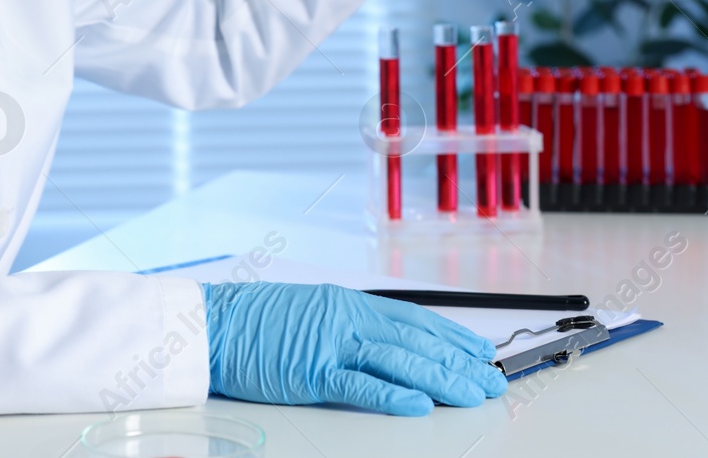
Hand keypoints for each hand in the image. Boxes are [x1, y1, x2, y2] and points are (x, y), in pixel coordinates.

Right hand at [203, 281, 506, 415]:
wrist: (215, 324)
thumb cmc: (259, 322)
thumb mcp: (313, 310)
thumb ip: (351, 324)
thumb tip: (389, 342)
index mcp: (350, 303)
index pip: (416, 320)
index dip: (453, 337)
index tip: (481, 352)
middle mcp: (348, 318)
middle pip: (417, 342)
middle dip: (459, 363)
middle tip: (492, 381)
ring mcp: (331, 344)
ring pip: (400, 361)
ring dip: (441, 379)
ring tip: (471, 394)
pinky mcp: (312, 372)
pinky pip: (360, 384)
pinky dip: (393, 394)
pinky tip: (420, 404)